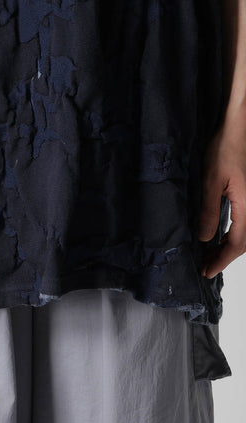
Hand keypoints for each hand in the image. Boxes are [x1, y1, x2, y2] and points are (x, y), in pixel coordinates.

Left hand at [198, 107, 245, 277]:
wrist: (239, 126)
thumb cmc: (224, 147)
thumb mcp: (210, 181)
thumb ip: (209, 211)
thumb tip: (205, 239)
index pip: (237, 244)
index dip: (221, 261)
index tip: (207, 272)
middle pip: (244, 243)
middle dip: (224, 257)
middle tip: (205, 267)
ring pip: (245, 234)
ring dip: (228, 246)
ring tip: (209, 255)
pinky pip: (245, 223)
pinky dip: (233, 234)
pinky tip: (220, 237)